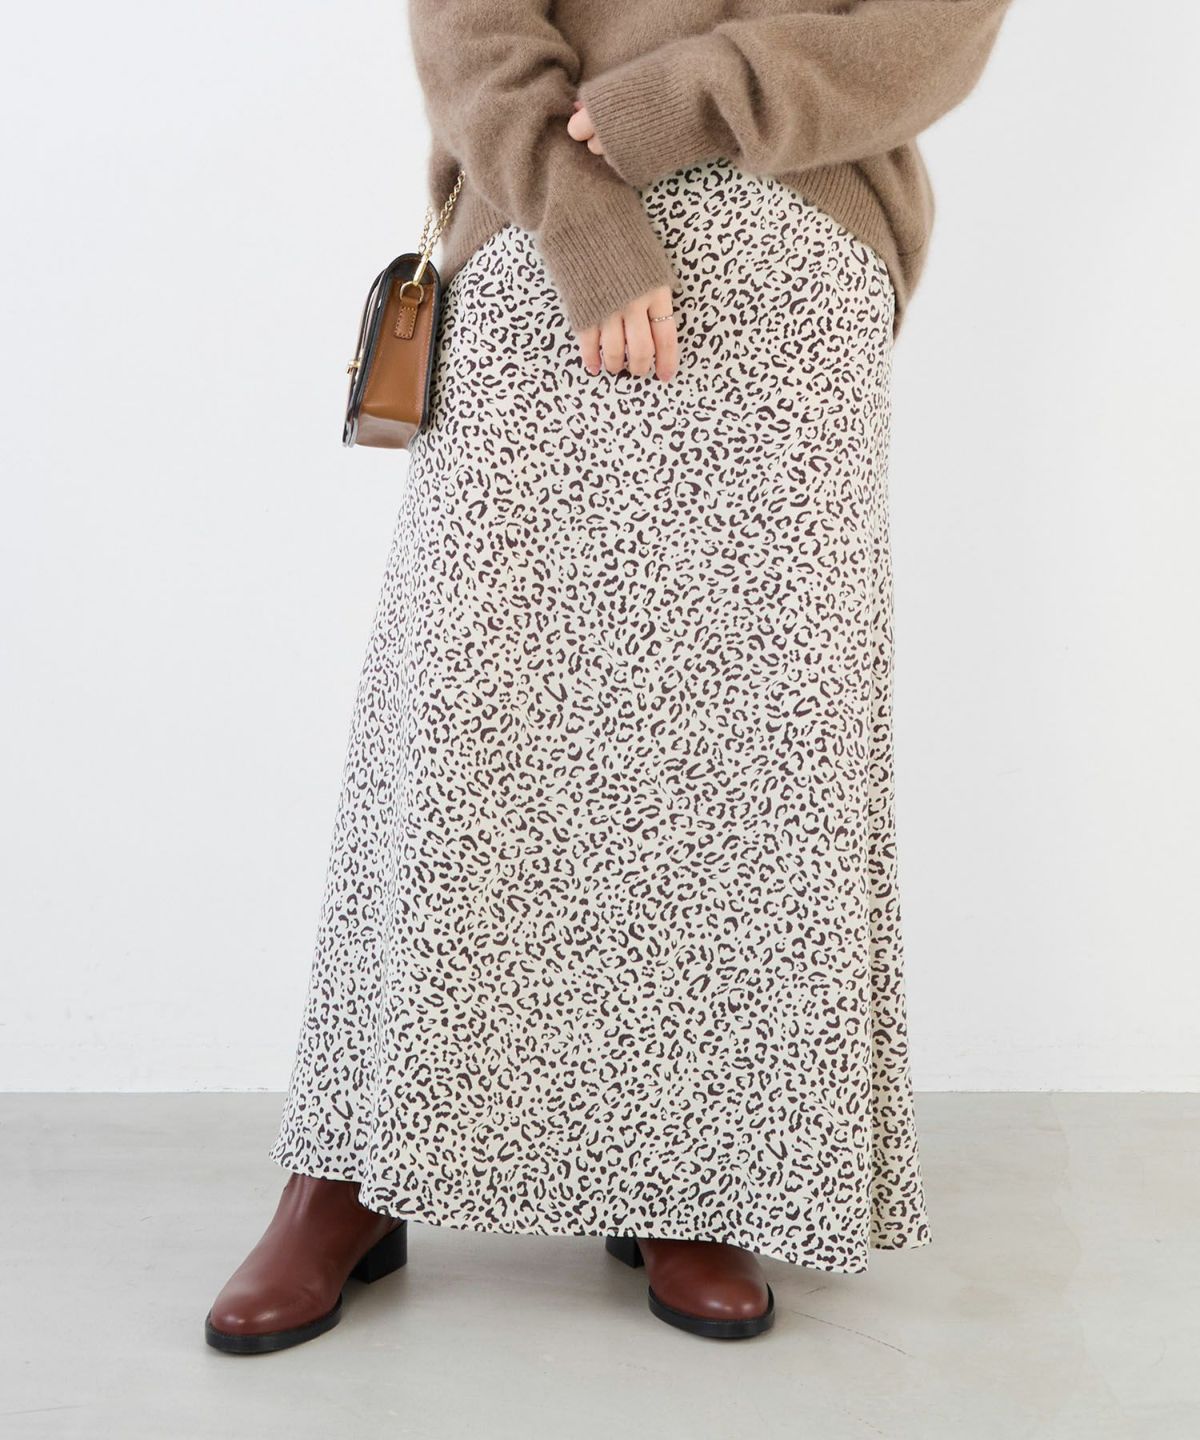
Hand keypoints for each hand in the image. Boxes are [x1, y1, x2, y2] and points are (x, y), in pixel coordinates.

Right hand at [566, 99, 676, 380]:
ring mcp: (607, 306)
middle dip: (640, 367)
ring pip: (615, 353)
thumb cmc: (618, 225)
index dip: (666, 362)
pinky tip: (593, 366)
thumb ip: (653, 287)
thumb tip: (656, 317)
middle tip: (637, 372)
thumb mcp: (647, 255)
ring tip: (614, 369)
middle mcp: (634, 302)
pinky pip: (589, 343)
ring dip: (615, 366)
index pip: (667, 337)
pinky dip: (591, 358)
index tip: (665, 377)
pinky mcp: (582, 306)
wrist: (583, 206)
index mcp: (656, 288)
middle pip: (642, 351)